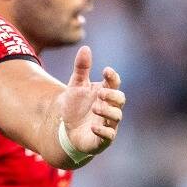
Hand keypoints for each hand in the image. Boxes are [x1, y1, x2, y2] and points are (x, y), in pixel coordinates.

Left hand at [56, 46, 123, 162]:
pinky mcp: (103, 139)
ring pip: (116, 117)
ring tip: (95, 107)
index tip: (105, 71)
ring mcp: (108, 123)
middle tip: (100, 93)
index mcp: (105, 92)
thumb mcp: (75, 85)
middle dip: (112, 95)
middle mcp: (110, 107)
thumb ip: (81, 68)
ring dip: (107, 111)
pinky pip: (109, 136)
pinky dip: (102, 131)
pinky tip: (93, 126)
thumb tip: (85, 47)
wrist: (66, 130)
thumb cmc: (75, 106)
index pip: (114, 83)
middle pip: (120, 99)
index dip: (112, 77)